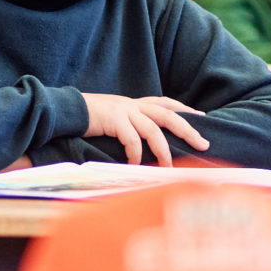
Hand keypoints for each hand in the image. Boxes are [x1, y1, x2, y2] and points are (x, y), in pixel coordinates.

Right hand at [80, 93, 207, 164]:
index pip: (167, 103)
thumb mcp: (115, 116)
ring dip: (163, 150)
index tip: (202, 117)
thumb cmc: (89, 117)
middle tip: (203, 144)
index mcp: (135, 103)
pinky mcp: (114, 120)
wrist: (67, 110)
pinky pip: (131, 140)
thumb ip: (130, 124)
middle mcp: (133, 105)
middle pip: (169, 115)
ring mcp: (124, 111)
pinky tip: (135, 166)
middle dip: (188, 130)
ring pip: (153, 130)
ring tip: (169, 167)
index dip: (185, 110)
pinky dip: (136, 155)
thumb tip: (142, 142)